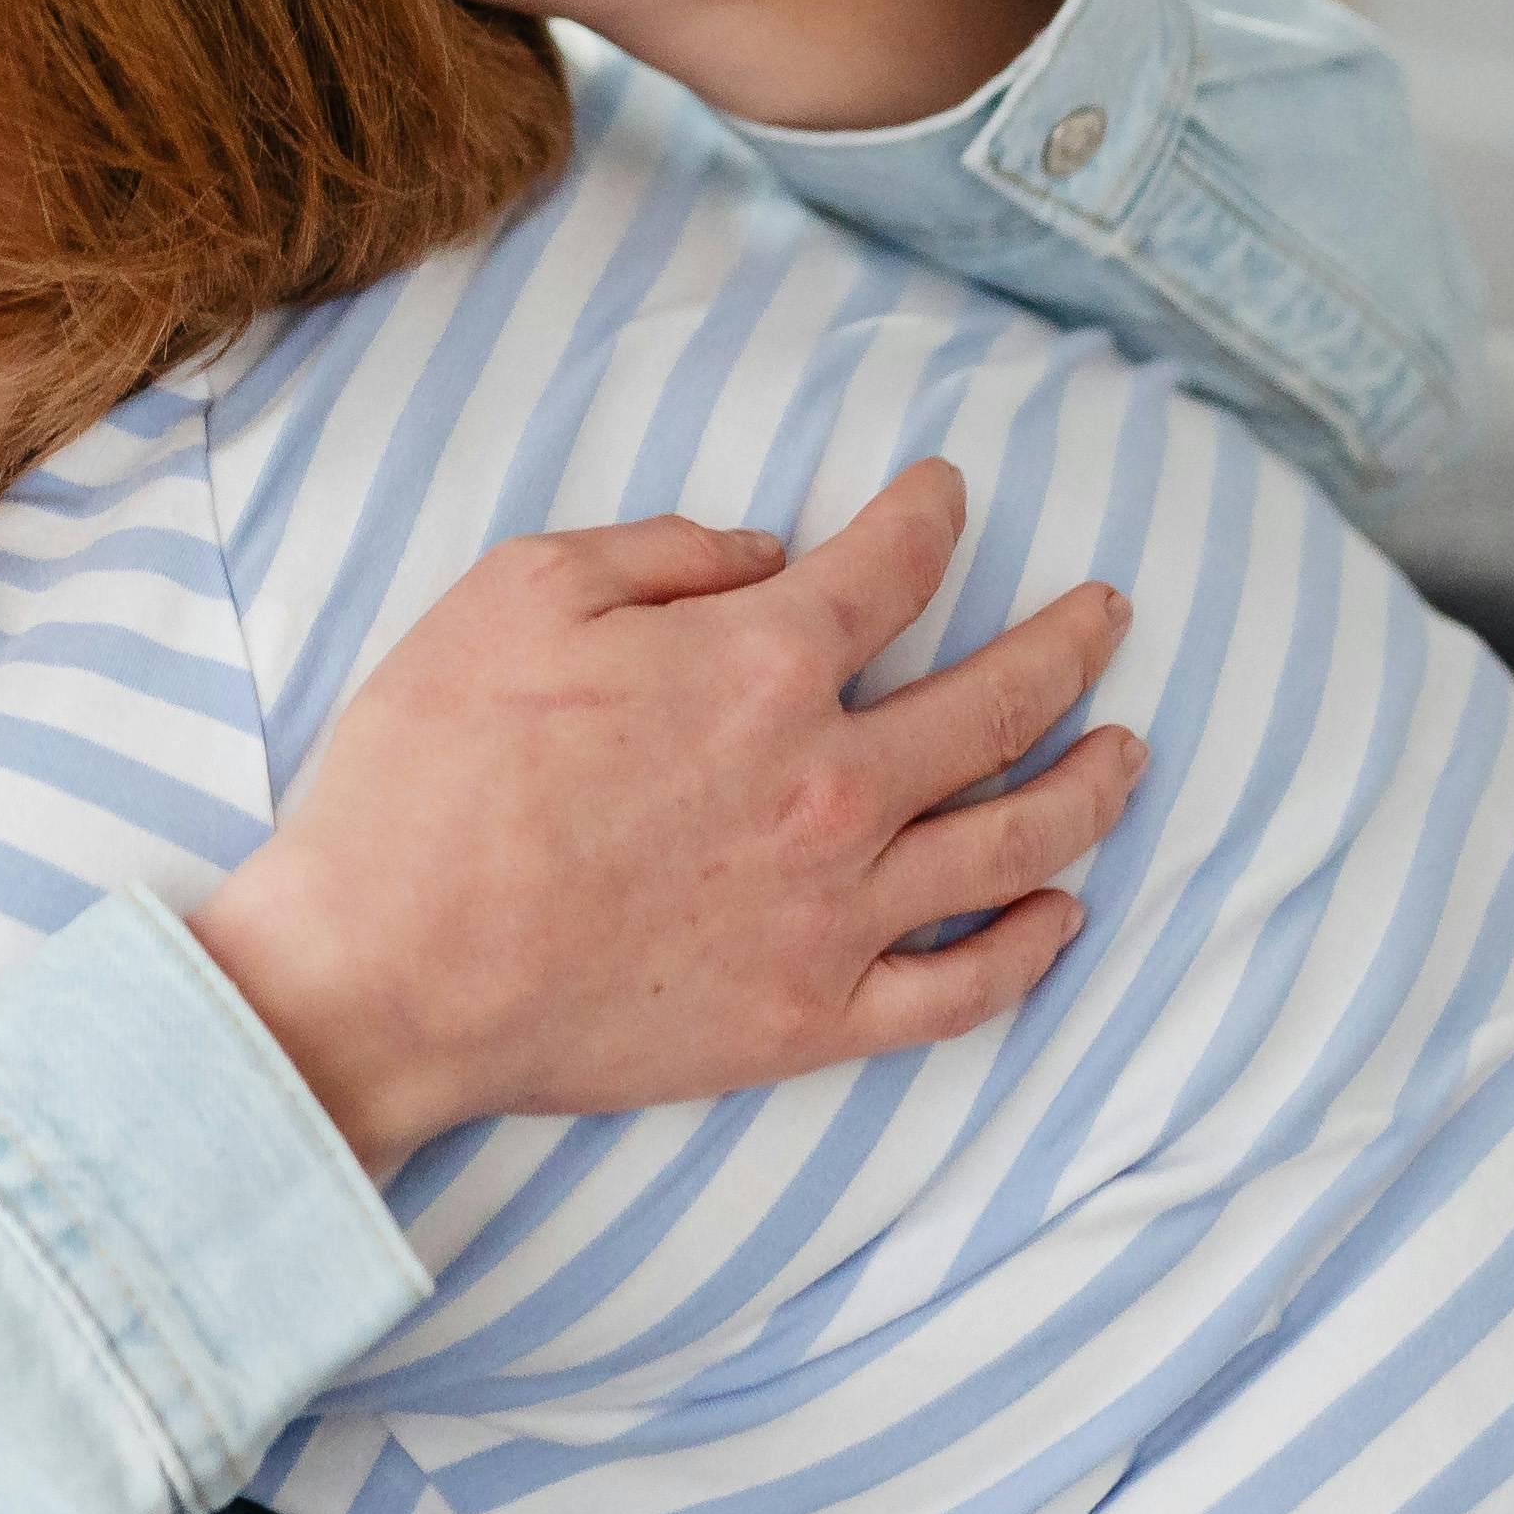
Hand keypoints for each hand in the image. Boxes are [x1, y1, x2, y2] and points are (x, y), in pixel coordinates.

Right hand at [189, 458, 1139, 1174]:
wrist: (384, 973)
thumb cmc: (428, 773)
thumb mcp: (516, 593)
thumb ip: (660, 553)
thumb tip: (763, 555)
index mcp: (761, 664)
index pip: (893, 568)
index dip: (930, 515)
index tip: (945, 493)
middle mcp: (831, 784)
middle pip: (1001, 701)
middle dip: (1070, 642)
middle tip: (1109, 612)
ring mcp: (835, 913)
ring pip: (1019, 843)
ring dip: (1091, 785)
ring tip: (1130, 749)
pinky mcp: (813, 1020)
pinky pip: (965, 987)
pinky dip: (1032, 948)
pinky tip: (1062, 911)